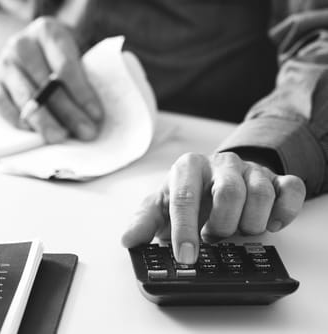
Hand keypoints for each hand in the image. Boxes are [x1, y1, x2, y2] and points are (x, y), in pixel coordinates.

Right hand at [0, 17, 103, 142]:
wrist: (23, 51)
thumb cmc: (55, 57)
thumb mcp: (71, 54)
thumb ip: (82, 77)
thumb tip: (93, 116)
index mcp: (47, 31)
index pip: (65, 67)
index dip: (82, 93)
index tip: (96, 115)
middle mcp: (22, 44)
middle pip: (48, 85)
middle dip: (70, 113)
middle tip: (86, 133)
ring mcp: (4, 64)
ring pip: (27, 98)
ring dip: (46, 122)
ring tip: (61, 137)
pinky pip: (2, 105)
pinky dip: (18, 120)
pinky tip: (33, 132)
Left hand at [121, 152, 305, 263]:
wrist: (214, 178)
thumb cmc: (187, 194)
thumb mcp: (160, 206)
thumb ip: (144, 222)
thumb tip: (127, 240)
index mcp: (188, 167)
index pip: (185, 196)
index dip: (185, 229)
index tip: (185, 256)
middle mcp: (220, 164)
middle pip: (228, 193)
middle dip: (221, 226)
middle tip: (214, 237)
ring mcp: (250, 169)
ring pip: (260, 194)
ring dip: (250, 223)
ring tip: (238, 231)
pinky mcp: (276, 179)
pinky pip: (291, 190)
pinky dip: (284, 212)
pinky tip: (271, 225)